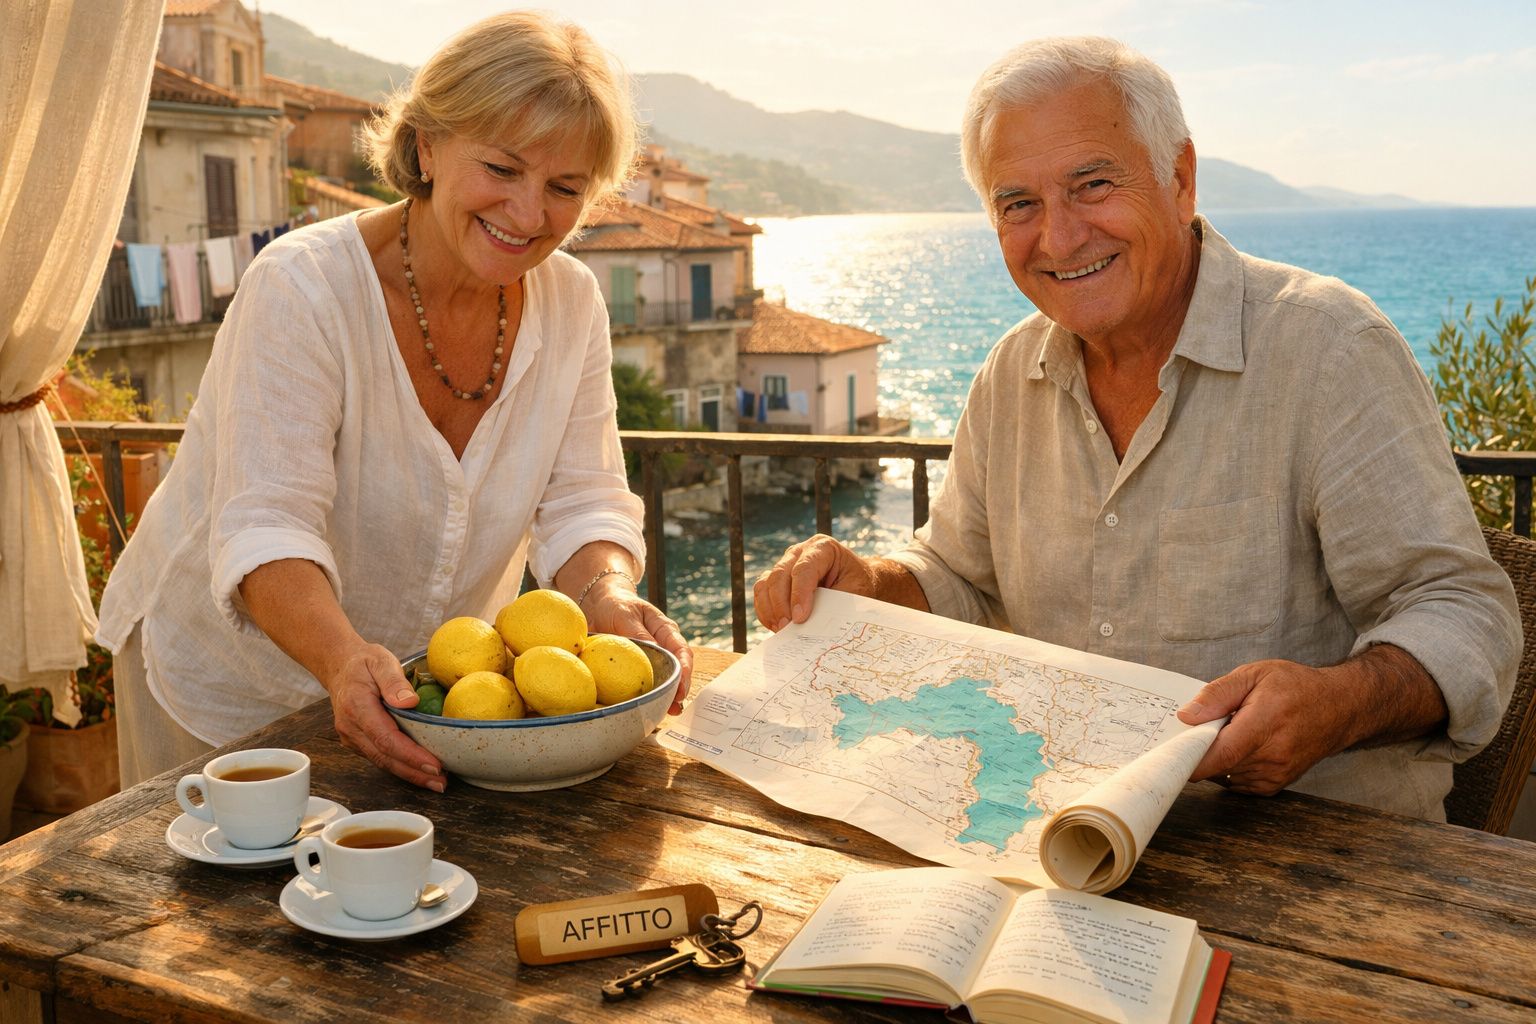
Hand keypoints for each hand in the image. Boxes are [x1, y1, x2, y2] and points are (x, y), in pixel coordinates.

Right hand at [323, 642, 445, 791]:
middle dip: (414, 772)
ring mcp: (352, 737)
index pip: (386, 738)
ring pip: (382, 762)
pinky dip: (401, 766)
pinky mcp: (357, 742)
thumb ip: (394, 681)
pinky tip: (421, 771)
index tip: (434, 764)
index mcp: (357, 707)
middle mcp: (351, 727)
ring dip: (410, 774)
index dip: (411, 755)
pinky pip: (380, 757)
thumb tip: (410, 702)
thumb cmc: (364, 663)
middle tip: (442, 782)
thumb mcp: (380, 661)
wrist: (340, 667)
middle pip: (385, 757)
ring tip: (438, 782)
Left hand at [583, 581, 693, 713]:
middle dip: (680, 688)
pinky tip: (649, 707)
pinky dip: (650, 694)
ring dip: (668, 695)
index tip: (681, 684)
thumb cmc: (616, 605)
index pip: (681, 650)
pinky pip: (648, 681)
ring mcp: (653, 658)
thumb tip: (652, 649)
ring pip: (665, 678)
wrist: (601, 604)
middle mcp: (663, 645)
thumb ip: (638, 632)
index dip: (684, 669)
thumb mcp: (625, 614)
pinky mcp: (641, 667)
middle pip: (678, 669)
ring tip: (668, 712)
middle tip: (676, 705)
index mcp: (665, 630)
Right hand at [753, 534, 878, 630]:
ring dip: (771, 609)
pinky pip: (761, 592)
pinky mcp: (776, 578)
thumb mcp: (854, 592)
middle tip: (787, 628)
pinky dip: (765, 610)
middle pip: (780, 574)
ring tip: (781, 630)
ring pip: (766, 583)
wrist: (856, 580)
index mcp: (822, 547)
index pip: (804, 568)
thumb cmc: (858, 584)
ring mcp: (785, 563)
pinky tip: (775, 626)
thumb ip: (833, 604)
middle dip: (781, 604)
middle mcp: (799, 551)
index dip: (799, 594)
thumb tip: (813, 624)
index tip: (800, 618)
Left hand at [1177, 659, 1356, 795]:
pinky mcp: (1275, 786)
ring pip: (1224, 776)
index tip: (1170, 751)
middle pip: (1217, 766)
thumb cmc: (1297, 687)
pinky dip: (1229, 767)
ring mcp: (1275, 775)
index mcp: (1266, 723)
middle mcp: (1273, 756)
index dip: (1191, 758)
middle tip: (1201, 727)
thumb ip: (1218, 694)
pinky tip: (1240, 746)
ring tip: (1231, 733)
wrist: (1339, 708)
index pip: (1222, 753)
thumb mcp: (1254, 674)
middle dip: (1200, 749)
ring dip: (1216, 759)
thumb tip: (1187, 715)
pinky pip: (1236, 782)